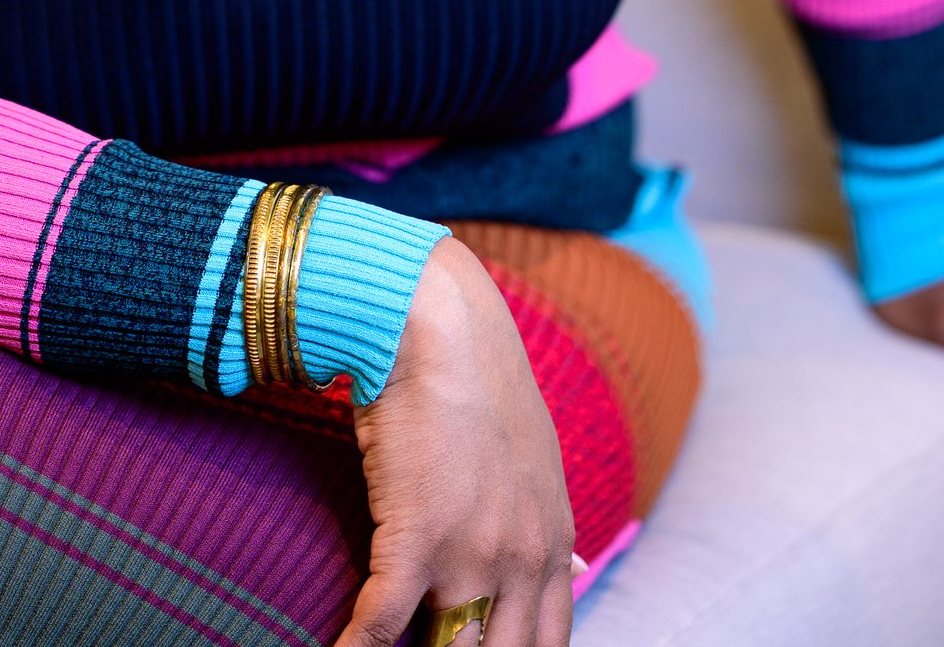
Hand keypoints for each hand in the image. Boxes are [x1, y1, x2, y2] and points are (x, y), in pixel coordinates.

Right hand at [335, 236, 575, 646]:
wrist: (437, 327)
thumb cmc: (476, 381)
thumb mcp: (534, 461)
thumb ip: (540, 524)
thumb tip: (562, 569)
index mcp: (553, 543)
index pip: (548, 646)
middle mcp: (521, 559)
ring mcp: (471, 554)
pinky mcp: (414, 539)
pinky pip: (381, 625)